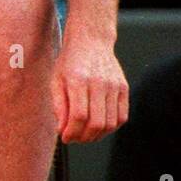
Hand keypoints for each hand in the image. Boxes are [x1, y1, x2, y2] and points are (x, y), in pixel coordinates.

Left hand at [51, 27, 128, 143]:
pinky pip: (122, 117)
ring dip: (97, 135)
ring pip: (110, 123)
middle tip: (74, 138)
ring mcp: (115, 86)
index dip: (72, 132)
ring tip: (85, 134)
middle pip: (97, 122)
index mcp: (79, 80)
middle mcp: (99, 83)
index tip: (65, 137)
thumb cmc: (70, 62)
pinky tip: (99, 127)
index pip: (79, 115)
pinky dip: (111, 128)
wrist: (91, 41)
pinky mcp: (124, 89)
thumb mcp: (56, 81)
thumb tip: (62, 130)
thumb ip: (59, 106)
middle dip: (84, 137)